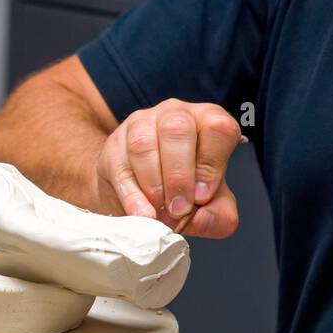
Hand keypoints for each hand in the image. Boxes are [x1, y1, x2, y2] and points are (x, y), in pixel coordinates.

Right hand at [93, 98, 240, 237]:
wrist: (137, 193)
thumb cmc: (181, 190)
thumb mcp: (210, 204)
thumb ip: (219, 215)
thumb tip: (202, 219)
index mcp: (207, 121)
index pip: (218, 127)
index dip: (211, 164)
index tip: (202, 196)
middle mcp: (175, 114)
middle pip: (177, 130)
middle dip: (179, 176)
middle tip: (178, 209)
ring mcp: (140, 125)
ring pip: (144, 145)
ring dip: (154, 185)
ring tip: (160, 213)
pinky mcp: (113, 146)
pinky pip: (121, 168)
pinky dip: (133, 196)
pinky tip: (143, 214)